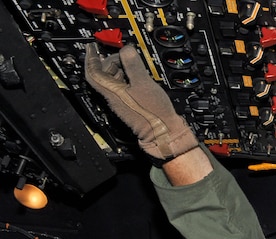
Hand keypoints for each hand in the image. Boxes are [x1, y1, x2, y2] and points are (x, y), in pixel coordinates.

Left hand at [84, 44, 197, 160]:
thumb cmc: (153, 113)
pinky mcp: (131, 105)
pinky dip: (128, 78)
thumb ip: (133, 64)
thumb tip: (126, 50)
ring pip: (114, 81)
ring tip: (133, 64)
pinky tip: (139, 77)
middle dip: (110, 61)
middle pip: (103, 75)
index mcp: (112, 92)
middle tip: (123, 55)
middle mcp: (114, 98)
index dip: (91, 58)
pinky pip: (124, 88)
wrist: (164, 133)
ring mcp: (122, 102)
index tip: (91, 47)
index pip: (93, 73)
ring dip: (121, 69)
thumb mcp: (143, 83)